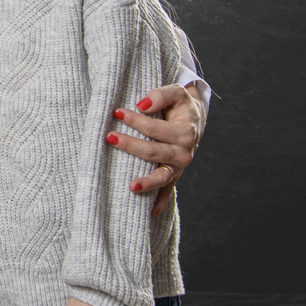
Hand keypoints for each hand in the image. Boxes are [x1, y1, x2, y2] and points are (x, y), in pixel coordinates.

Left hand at [106, 82, 205, 215]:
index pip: (155, 128)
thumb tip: (142, 105)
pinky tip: (149, 213)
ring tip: (130, 186)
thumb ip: (161, 95)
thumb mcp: (178, 92)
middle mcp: (184, 153)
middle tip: (109, 137)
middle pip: (153, 152)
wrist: (195, 119)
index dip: (136, 120)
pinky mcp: (174, 176)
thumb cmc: (181, 106)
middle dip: (130, 145)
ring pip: (161, 177)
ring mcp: (179, 168)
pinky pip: (168, 192)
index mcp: (185, 132)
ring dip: (146, 182)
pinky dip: (160, 203)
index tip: (117, 112)